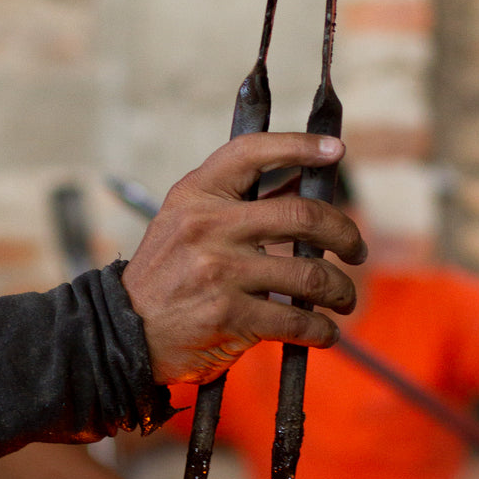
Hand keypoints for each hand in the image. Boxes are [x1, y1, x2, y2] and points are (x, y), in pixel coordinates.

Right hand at [121, 133, 366, 384]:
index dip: (299, 146)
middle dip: (344, 233)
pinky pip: (297, 321)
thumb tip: (303, 185)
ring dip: (340, 290)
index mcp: (196, 195)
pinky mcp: (230, 317)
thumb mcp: (185, 223)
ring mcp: (219, 272)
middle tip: (356, 248)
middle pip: (302, 214)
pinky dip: (321, 330)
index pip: (252, 153)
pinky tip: (323, 333)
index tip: (335, 151)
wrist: (123, 333)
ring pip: (310, 275)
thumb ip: (238, 202)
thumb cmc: (164, 276)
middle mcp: (208, 227)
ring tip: (343, 298)